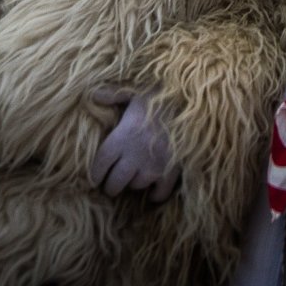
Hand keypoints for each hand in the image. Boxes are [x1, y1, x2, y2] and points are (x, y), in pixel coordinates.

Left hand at [89, 88, 178, 202]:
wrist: (192, 103)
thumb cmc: (161, 96)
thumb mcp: (134, 91)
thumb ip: (113, 95)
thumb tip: (94, 94)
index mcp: (122, 136)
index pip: (100, 164)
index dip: (95, 174)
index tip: (95, 178)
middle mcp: (134, 156)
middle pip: (115, 182)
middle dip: (111, 186)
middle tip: (111, 185)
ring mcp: (153, 166)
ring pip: (136, 186)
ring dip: (133, 184)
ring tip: (133, 179)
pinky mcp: (171, 172)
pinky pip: (160, 193)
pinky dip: (155, 194)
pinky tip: (153, 190)